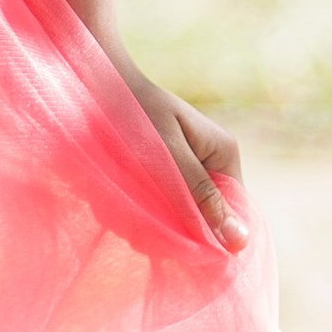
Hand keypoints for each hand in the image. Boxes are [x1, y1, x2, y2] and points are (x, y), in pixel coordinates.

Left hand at [114, 59, 246, 251]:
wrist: (92, 84)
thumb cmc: (133, 113)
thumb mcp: (169, 156)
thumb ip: (202, 197)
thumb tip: (240, 243)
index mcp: (222, 154)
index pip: (233, 212)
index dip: (210, 237)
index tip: (176, 246)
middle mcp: (208, 164)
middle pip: (201, 219)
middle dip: (169, 225)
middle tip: (134, 222)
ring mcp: (183, 172)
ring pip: (173, 218)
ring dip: (144, 219)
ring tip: (117, 203)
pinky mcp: (158, 177)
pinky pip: (153, 208)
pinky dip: (131, 209)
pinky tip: (111, 197)